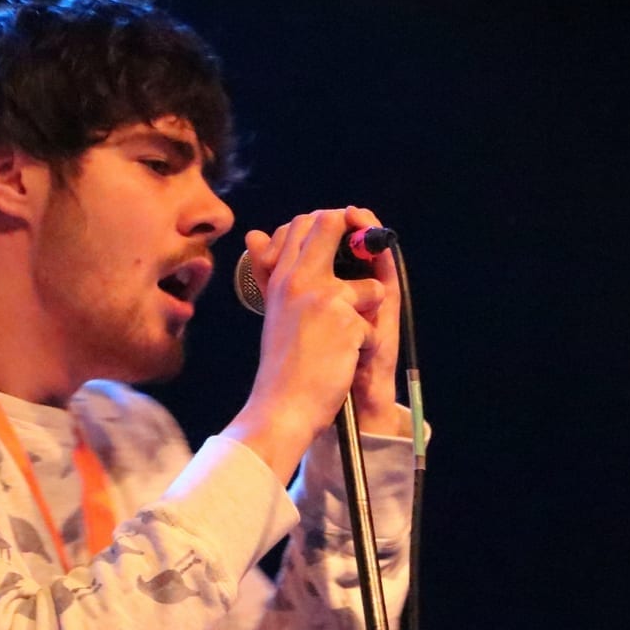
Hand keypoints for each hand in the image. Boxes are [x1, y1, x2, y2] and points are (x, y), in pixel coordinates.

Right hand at [224, 208, 402, 477]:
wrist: (282, 407)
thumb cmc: (281, 364)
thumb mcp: (274, 311)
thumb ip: (269, 271)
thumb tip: (255, 234)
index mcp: (282, 278)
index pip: (302, 224)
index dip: (328, 225)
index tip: (342, 247)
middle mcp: (300, 280)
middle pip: (332, 223)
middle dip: (359, 240)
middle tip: (362, 280)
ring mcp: (324, 299)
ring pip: (370, 287)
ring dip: (368, 316)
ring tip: (345, 340)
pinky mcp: (346, 323)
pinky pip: (374, 326)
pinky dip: (365, 348)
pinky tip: (344, 362)